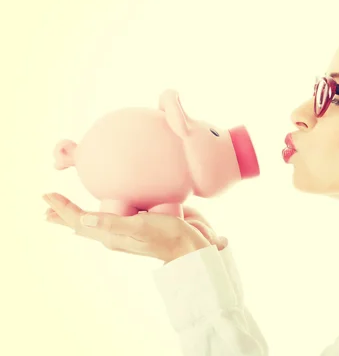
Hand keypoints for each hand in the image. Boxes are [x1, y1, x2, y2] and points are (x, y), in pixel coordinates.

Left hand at [43, 193, 227, 262]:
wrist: (190, 246)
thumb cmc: (167, 236)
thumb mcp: (140, 227)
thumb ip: (112, 223)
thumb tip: (83, 218)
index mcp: (111, 235)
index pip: (79, 220)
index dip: (62, 208)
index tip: (46, 195)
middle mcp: (115, 234)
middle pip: (82, 223)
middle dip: (64, 214)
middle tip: (47, 206)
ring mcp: (126, 231)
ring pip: (94, 222)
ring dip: (79, 215)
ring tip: (66, 211)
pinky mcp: (138, 225)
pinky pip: (111, 219)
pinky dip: (99, 214)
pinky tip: (104, 210)